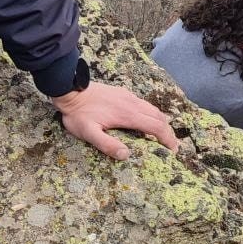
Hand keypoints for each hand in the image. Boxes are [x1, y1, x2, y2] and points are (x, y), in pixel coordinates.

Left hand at [54, 81, 178, 160]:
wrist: (70, 88)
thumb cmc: (78, 114)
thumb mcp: (88, 133)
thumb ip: (107, 144)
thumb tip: (126, 155)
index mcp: (128, 114)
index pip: (156, 126)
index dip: (167, 139)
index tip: (173, 150)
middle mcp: (133, 103)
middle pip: (159, 117)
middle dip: (168, 132)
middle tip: (171, 146)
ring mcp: (129, 96)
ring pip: (153, 108)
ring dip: (161, 122)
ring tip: (162, 135)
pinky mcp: (123, 93)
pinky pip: (144, 104)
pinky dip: (152, 114)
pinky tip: (146, 120)